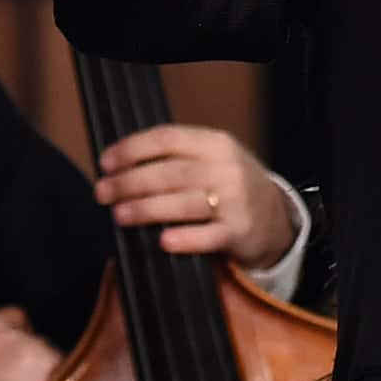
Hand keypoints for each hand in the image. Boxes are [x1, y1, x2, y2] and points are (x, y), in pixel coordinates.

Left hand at [94, 124, 299, 268]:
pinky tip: (163, 241)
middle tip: (103, 192)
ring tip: (120, 214)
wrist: (277, 217)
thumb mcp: (213, 159)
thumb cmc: (232, 187)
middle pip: (170, 172)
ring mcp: (235, 201)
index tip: (106, 163)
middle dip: (130, 182)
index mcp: (216, 143)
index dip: (131, 149)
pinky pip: (209, 236)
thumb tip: (120, 167)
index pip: (167, 139)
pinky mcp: (240, 232)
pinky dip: (185, 239)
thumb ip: (177, 157)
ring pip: (184, 203)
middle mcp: (227, 169)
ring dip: (146, 209)